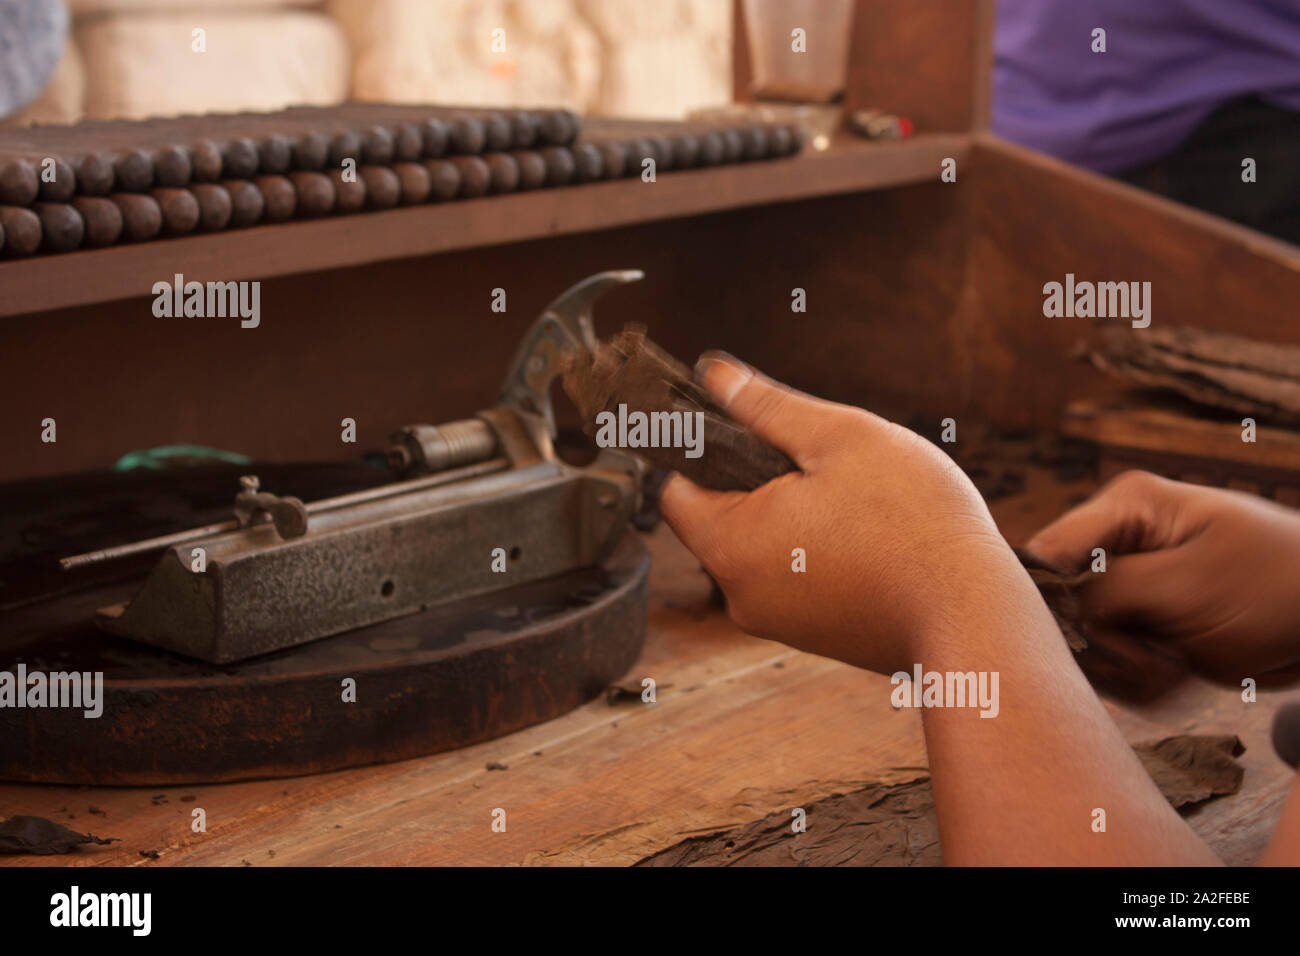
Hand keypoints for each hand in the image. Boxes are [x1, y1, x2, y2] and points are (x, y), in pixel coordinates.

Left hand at [658, 352, 1038, 675]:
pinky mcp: (818, 637)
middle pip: (723, 518)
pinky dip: (824, 552)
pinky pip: (800, 578)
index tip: (747, 427)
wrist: (976, 616)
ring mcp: (779, 623)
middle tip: (825, 462)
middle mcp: (741, 595)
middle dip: (762, 481)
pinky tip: (873, 537)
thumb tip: (713, 376)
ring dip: (798, 516)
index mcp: (729, 544)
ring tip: (859, 502)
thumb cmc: (912, 521)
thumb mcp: (837, 437)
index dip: (703, 449)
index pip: (675, 489)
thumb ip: (766, 406)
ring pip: (766, 548)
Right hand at [1026, 470, 1299, 679]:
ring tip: (1176, 668)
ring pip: (1083, 641)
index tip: (1087, 637)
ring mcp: (1131, 587)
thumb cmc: (1278, 587)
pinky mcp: (1144, 626)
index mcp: (1128, 507)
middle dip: (1103, 643)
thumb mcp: (1187, 584)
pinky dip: (1141, 680)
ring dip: (1125, 668)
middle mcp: (1119, 543)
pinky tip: (1180, 673)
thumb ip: (1106, 589)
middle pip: (1060, 604)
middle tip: (1154, 660)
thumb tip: (1050, 604)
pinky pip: (1112, 663)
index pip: (1048, 550)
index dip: (1052, 600)